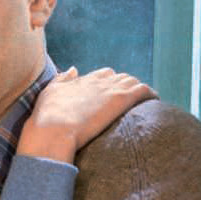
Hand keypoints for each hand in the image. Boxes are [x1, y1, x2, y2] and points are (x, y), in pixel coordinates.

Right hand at [16, 67, 156, 162]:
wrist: (52, 131)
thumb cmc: (46, 118)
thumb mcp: (48, 93)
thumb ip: (62, 80)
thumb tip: (73, 68)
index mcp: (80, 80)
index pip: (102, 75)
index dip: (108, 83)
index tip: (111, 94)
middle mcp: (96, 81)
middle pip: (118, 76)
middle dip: (124, 85)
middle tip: (129, 99)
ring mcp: (109, 89)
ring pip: (132, 81)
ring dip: (137, 89)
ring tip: (144, 101)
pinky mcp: (120, 99)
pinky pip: (143, 90)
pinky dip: (150, 93)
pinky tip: (155, 100)